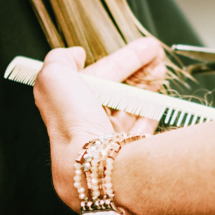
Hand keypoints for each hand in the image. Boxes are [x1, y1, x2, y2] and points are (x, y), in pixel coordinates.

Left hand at [34, 37, 165, 209]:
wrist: (95, 165)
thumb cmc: (73, 124)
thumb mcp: (53, 79)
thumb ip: (59, 61)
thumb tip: (74, 54)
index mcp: (68, 112)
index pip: (97, 79)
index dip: (120, 61)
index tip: (140, 48)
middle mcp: (87, 130)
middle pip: (116, 93)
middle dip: (138, 70)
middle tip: (156, 55)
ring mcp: (109, 145)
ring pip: (130, 110)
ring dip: (147, 87)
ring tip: (161, 70)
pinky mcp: (129, 159)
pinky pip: (142, 132)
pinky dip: (151, 114)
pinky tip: (159, 102)